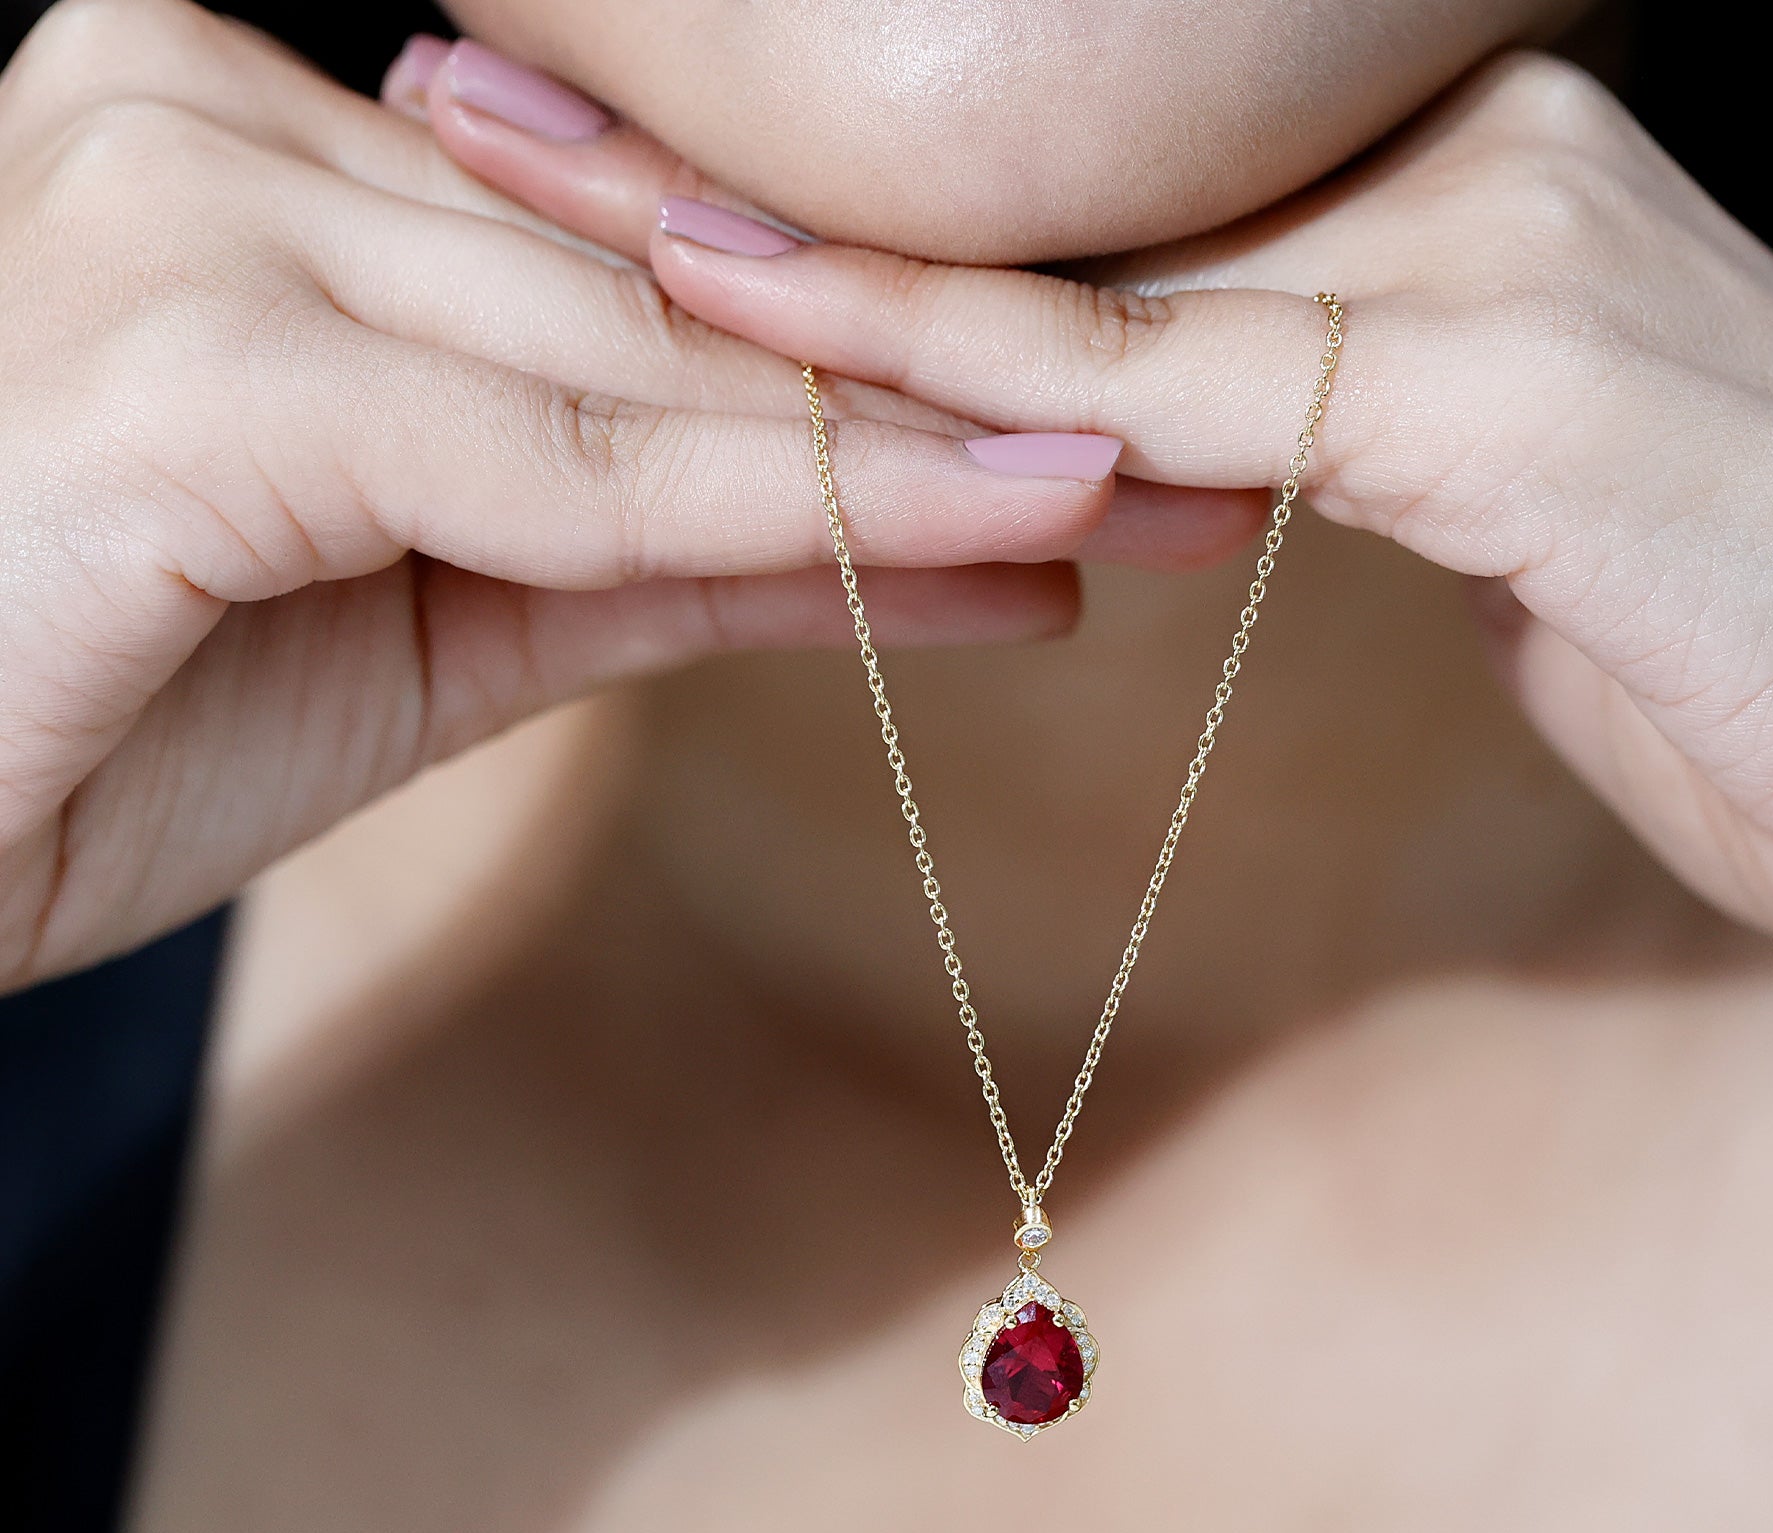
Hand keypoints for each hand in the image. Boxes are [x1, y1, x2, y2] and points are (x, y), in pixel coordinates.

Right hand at [0, 0, 1219, 990]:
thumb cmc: (110, 709)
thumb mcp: (451, 615)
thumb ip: (678, 547)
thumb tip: (949, 540)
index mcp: (257, 149)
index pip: (635, 275)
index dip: (869, 363)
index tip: (1086, 430)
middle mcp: (208, 112)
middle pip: (662, 300)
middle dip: (927, 401)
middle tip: (1190, 457)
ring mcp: (187, 208)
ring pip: (629, 369)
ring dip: (892, 458)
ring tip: (1129, 502)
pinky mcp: (192, 358)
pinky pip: (548, 463)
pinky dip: (760, 518)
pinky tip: (993, 533)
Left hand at [626, 51, 1772, 1047]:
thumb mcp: (1524, 534)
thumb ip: (1352, 463)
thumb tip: (1197, 469)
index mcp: (1446, 200)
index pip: (1084, 202)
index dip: (840, 192)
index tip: (622, 177)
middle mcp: (1461, 170)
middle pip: (1033, 189)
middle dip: (743, 171)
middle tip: (480, 104)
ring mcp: (1492, 261)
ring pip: (1072, 272)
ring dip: (792, 250)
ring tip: (538, 197)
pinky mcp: (1515, 398)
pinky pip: (1181, 398)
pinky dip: (968, 393)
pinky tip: (769, 358)